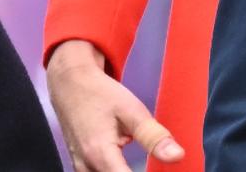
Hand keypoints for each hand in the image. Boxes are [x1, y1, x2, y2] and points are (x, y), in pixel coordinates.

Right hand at [46, 40, 184, 170]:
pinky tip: (121, 164)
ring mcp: (79, 165)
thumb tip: (177, 156)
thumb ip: (153, 136)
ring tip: (135, 164)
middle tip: (151, 160)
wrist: (67, 81)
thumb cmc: (99, 92)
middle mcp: (86, 164)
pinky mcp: (78, 162)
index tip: (161, 170)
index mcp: (100, 153)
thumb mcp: (130, 110)